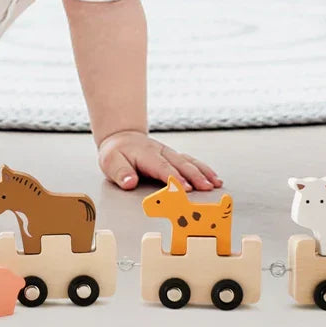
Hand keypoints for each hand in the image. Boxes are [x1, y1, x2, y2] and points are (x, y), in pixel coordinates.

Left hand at [97, 130, 222, 191]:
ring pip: (189, 161)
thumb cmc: (116, 154)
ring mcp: (169, 153)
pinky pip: (191, 161)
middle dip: (194, 176)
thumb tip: (130, 182)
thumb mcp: (110, 162)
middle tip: (206, 188)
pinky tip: (214, 177)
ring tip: (215, 183)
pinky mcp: (174, 156)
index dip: (174, 178)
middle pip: (180, 164)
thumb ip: (121, 173)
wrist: (122, 138)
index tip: (186, 188)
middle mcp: (160, 152)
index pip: (161, 167)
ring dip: (203, 172)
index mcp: (145, 154)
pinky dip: (203, 169)